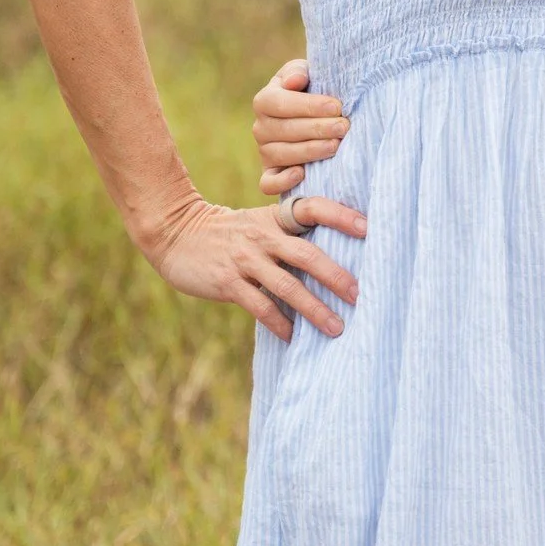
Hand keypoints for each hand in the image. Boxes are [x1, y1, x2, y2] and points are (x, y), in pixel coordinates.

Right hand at [148, 191, 366, 341]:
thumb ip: (288, 233)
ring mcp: (245, 259)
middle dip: (336, 276)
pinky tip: (294, 336)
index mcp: (274, 217)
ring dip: (314, 309)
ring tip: (336, 327)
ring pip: (287, 286)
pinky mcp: (228, 282)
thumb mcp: (258, 221)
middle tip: (360, 295)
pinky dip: (280, 324)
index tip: (368, 228)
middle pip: (307, 255)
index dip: (341, 215)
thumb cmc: (228, 232)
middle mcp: (263, 236)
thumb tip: (331, 255)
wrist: (176, 234)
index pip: (314, 208)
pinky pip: (261, 307)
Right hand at [253, 59, 349, 195]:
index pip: (280, 103)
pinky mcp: (270, 173)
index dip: (309, 105)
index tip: (336, 106)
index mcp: (265, 100)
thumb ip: (298, 72)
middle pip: (285, 130)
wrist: (316, 115)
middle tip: (344, 127)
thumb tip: (294, 81)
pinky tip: (303, 173)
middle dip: (317, 128)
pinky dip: (282, 181)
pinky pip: (268, 183)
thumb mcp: (306, 74)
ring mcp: (264, 152)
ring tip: (336, 145)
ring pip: (281, 154)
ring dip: (310, 151)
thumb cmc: (312, 90)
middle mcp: (260, 127)